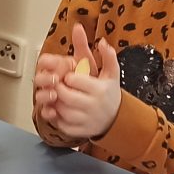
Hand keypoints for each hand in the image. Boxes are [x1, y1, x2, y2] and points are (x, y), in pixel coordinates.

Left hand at [34, 23, 119, 141]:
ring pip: (61, 111)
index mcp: (99, 89)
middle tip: (59, 86)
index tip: (68, 77)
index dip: (66, 76)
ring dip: (55, 103)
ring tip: (59, 97)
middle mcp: (93, 106)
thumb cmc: (110, 93)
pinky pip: (62, 125)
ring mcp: (87, 120)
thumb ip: (108, 56)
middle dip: (58, 89)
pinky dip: (57, 118)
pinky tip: (60, 110)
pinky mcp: (81, 131)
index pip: (73, 80)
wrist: (117, 119)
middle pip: (65, 95)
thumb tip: (102, 41)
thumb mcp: (112, 73)